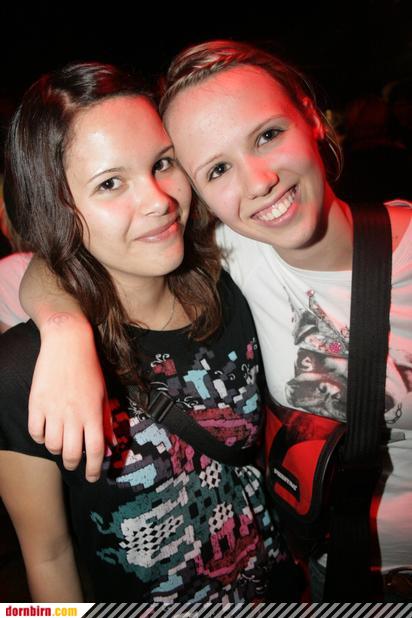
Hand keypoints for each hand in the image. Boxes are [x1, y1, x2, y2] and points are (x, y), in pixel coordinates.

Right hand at [28, 313, 106, 481]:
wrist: (68, 344)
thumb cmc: (89, 369)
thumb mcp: (104, 394)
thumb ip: (106, 421)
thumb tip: (111, 444)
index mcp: (93, 413)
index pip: (95, 451)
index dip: (94, 469)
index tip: (93, 477)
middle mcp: (73, 415)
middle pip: (71, 454)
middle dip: (73, 464)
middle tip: (74, 463)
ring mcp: (53, 410)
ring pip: (52, 446)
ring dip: (57, 451)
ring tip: (61, 444)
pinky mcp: (36, 403)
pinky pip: (35, 432)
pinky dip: (40, 437)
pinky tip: (46, 432)